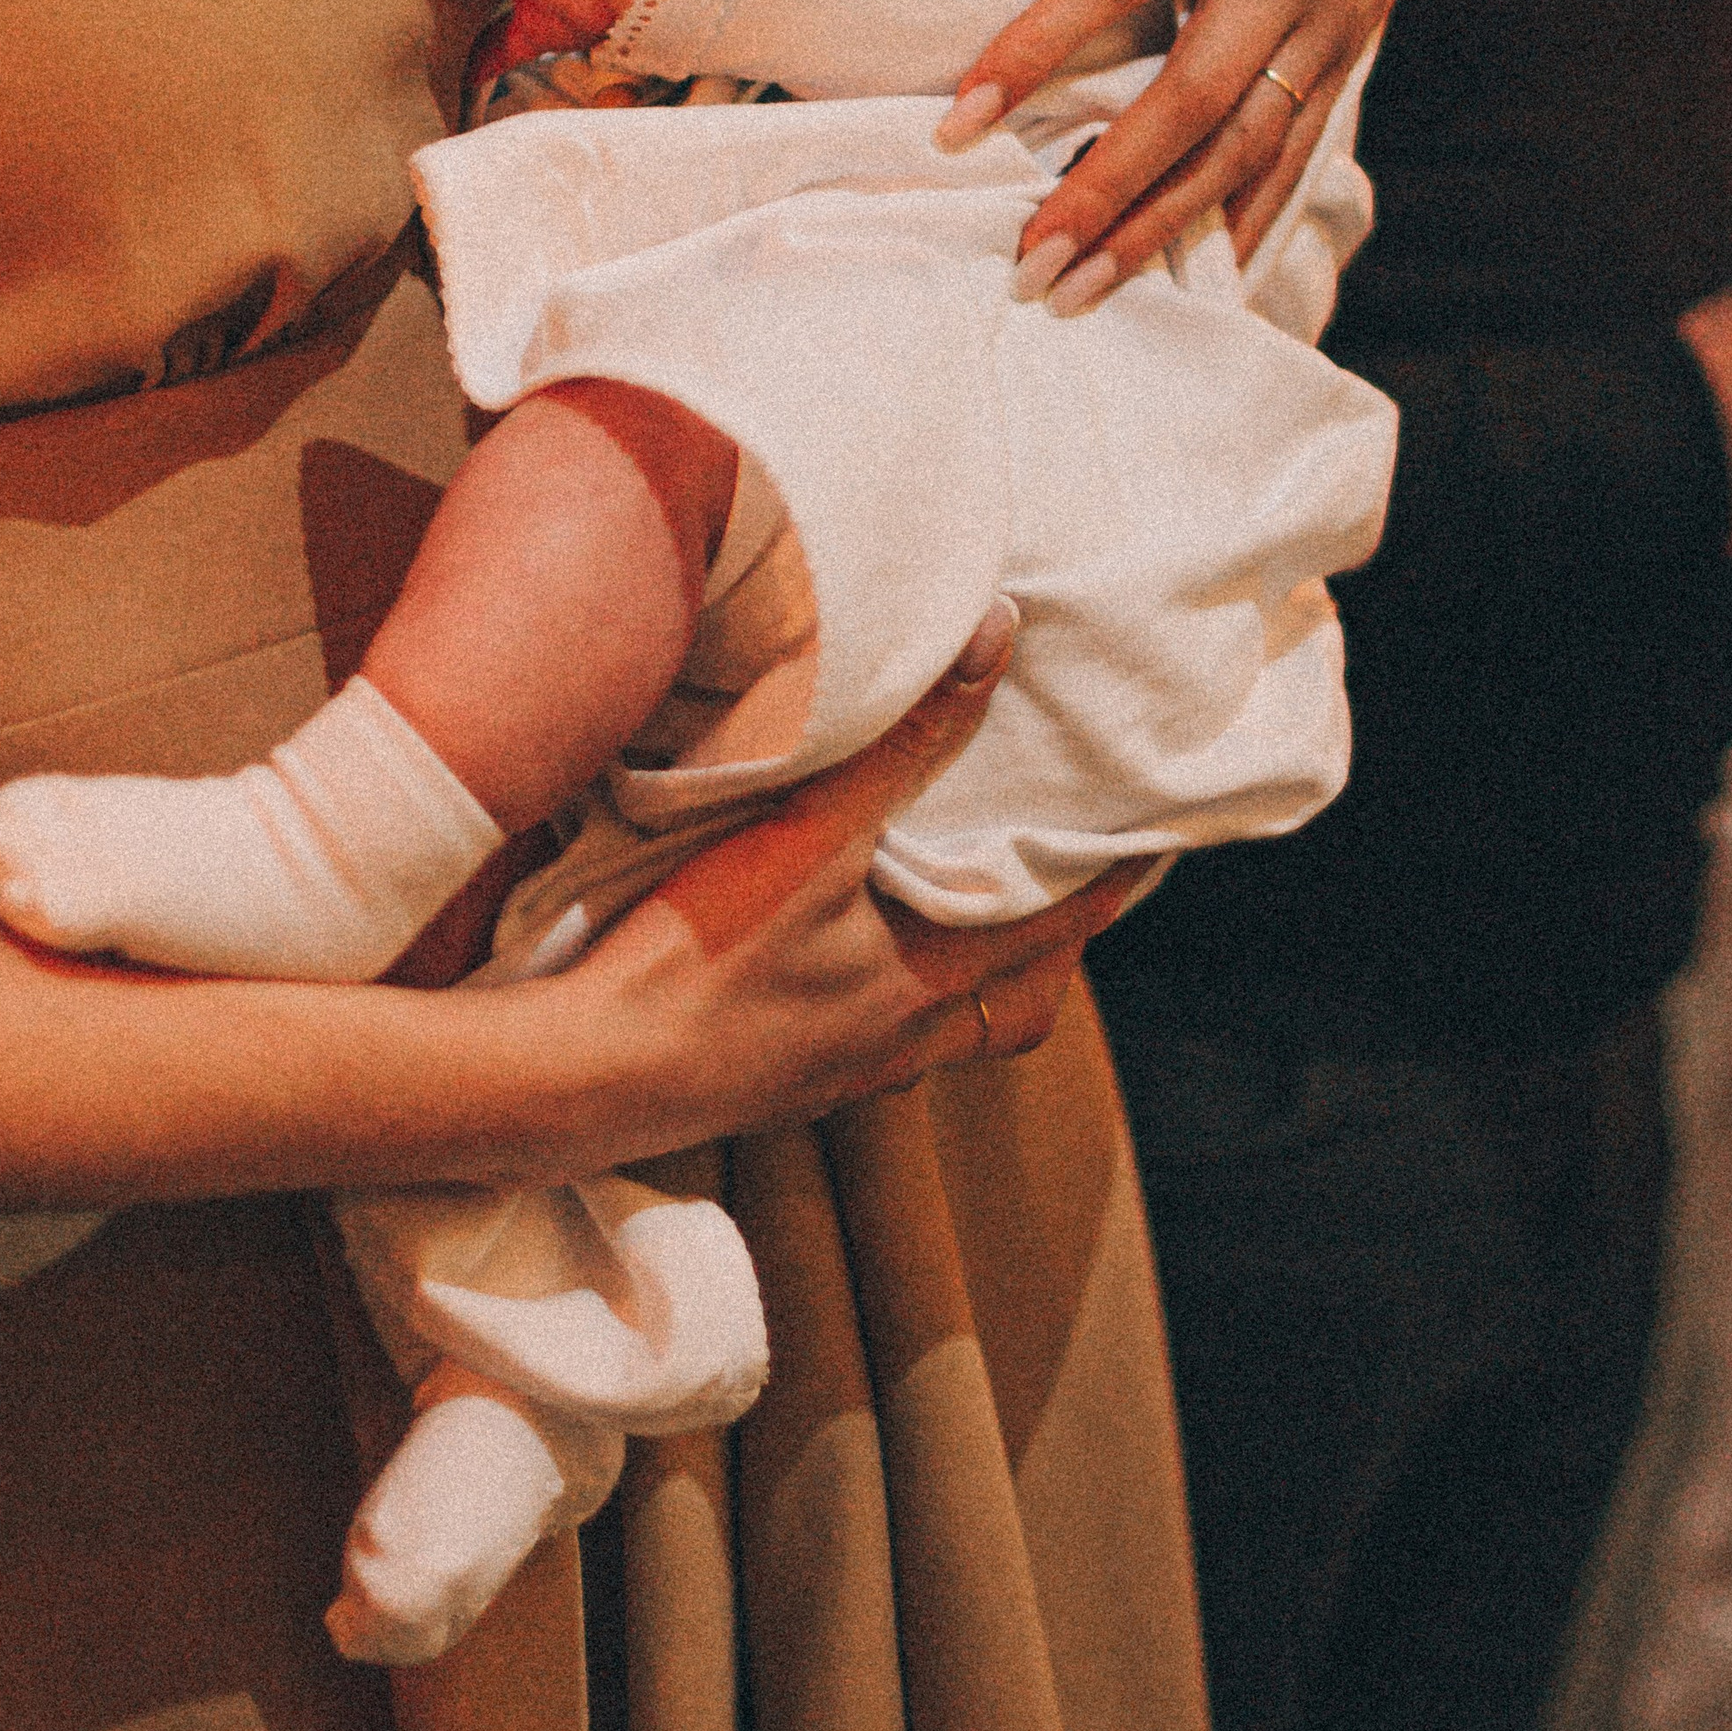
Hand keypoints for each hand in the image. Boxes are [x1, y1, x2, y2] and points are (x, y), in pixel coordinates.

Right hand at [546, 606, 1143, 1161]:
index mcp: (920, 988)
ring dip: (962, 986)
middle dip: (1046, 956)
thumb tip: (996, 640)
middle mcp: (891, 1047)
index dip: (1105, 887)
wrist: (578, 1079)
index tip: (1153, 848)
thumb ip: (906, 738)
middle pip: (1010, 1012)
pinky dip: (879, 1007)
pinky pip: (862, 1053)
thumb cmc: (694, 958)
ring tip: (952, 921)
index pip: (1051, 933)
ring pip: (935, 1038)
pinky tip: (836, 969)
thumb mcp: (807, 835)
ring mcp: (828, 1079)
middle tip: (1060, 894)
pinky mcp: (769, 1090)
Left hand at [942, 0, 1465, 297]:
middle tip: (1030, 260)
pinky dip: (1250, 217)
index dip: (1035, 53)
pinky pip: (1299, 149)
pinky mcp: (1350, 51)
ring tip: (1086, 290)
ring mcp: (1327, 19)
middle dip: (1108, 189)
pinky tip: (1204, 276)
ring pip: (1247, 145)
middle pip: (1191, 98)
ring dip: (1166, 226)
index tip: (959, 123)